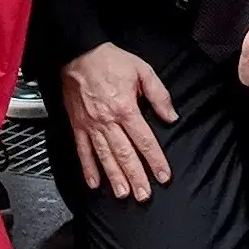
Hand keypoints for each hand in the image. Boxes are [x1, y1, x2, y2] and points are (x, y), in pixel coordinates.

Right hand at [58, 43, 177, 201]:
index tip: (163, 176)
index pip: (144, 140)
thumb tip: (171, 117)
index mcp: (126, 108)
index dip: (155, 160)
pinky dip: (88, 168)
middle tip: (143, 195)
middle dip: (135, 176)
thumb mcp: (142, 70)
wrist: (78, 52)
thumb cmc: (111, 60)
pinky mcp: (78, 125)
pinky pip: (83, 150)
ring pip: (105, 156)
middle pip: (124, 154)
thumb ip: (159, 95)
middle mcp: (108, 121)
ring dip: (114, 178)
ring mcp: (91, 125)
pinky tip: (94, 183)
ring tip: (123, 194)